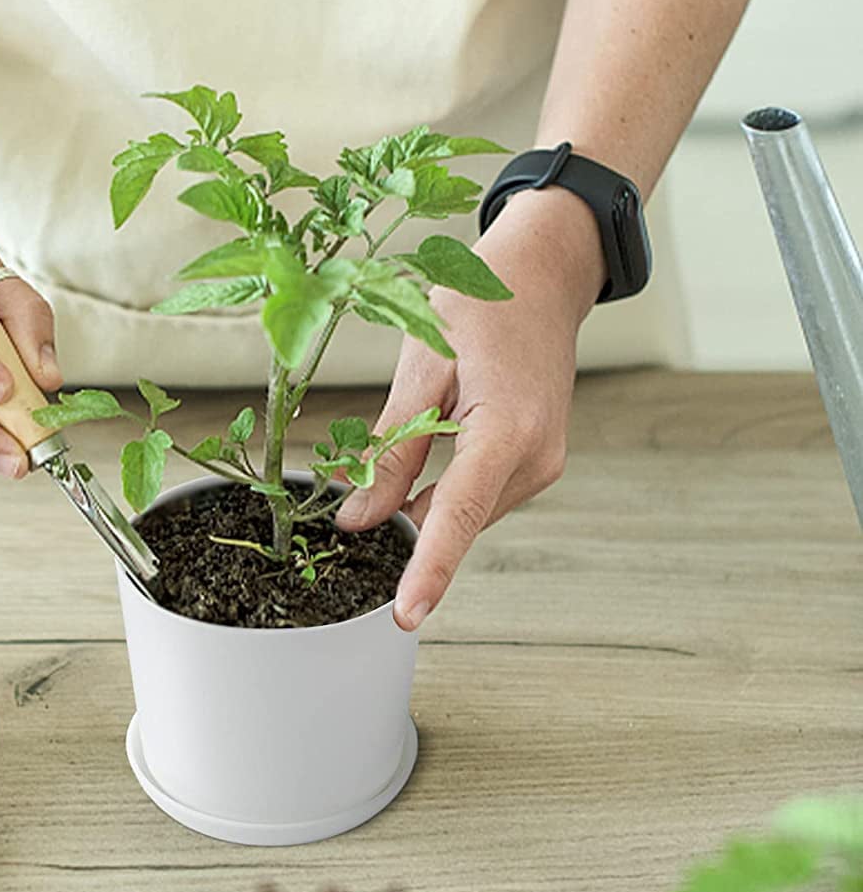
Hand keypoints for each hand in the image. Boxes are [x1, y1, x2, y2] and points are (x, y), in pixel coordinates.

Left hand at [336, 189, 604, 630]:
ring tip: (389, 459)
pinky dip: (440, 491)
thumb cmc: (485, 304)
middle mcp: (535, 459)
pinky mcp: (535, 463)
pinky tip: (421, 460)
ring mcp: (542, 465)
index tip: (405, 614)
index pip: (457, 516)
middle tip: (346, 506)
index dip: (428, 570)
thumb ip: (391, 447)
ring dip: (419, 505)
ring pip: (462, 513)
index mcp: (509, 430)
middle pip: (453, 520)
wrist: (545, 276)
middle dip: (400, 528)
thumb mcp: (424, 366)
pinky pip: (475, 495)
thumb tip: (359, 517)